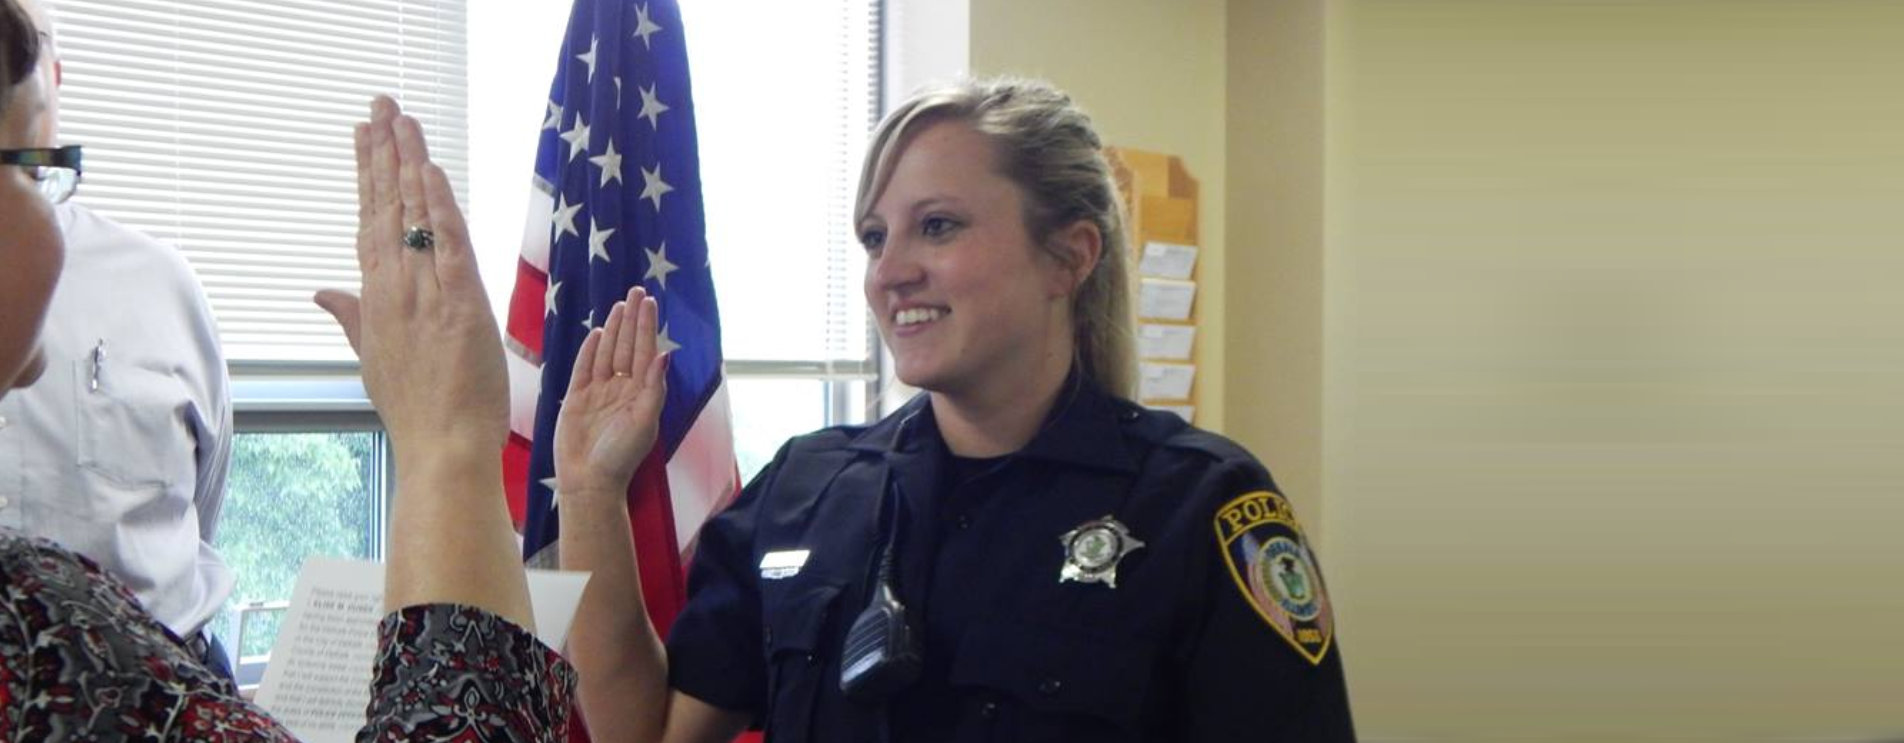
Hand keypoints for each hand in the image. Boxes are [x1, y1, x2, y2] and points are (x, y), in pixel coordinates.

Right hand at [314, 96, 507, 459]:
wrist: (442, 448)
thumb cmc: (417, 410)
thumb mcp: (374, 359)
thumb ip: (350, 317)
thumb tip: (321, 291)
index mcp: (375, 300)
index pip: (369, 223)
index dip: (366, 176)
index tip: (363, 135)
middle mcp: (392, 290)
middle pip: (384, 207)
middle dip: (382, 152)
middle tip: (380, 104)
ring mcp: (422, 295)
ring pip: (411, 217)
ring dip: (407, 162)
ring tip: (399, 116)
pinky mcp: (457, 304)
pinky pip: (444, 245)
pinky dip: (436, 207)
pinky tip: (428, 171)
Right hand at [553, 286, 668, 499]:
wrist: (589, 481)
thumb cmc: (621, 456)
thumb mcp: (644, 422)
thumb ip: (654, 388)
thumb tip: (664, 354)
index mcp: (640, 393)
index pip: (644, 351)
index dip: (646, 326)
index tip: (649, 301)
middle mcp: (621, 389)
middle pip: (627, 347)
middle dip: (632, 319)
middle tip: (636, 291)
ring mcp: (598, 393)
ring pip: (607, 353)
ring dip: (613, 330)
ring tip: (619, 306)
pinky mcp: (576, 399)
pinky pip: (584, 368)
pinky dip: (590, 350)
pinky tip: (596, 333)